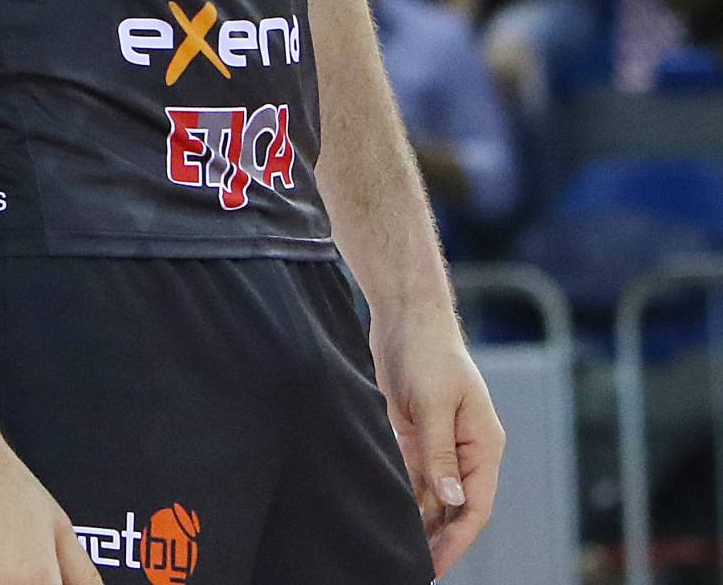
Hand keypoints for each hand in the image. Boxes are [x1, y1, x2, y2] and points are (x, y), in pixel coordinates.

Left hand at [370, 307, 504, 576]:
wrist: (405, 314)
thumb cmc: (428, 352)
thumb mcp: (433, 403)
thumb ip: (440, 453)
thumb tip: (451, 500)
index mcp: (483, 445)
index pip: (475, 506)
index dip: (457, 539)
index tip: (435, 564)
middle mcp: (466, 450)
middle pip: (457, 507)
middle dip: (439, 538)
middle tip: (412, 565)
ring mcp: (441, 442)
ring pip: (435, 495)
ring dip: (421, 520)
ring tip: (399, 549)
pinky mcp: (417, 432)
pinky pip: (416, 474)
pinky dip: (407, 495)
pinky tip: (392, 513)